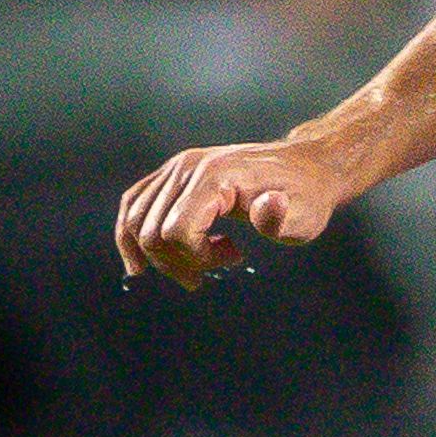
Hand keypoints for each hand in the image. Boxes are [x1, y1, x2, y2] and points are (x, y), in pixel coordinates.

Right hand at [113, 136, 361, 288]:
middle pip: (150, 230)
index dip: (196, 258)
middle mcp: (188, 167)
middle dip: (176, 262)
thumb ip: (282, 220)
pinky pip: (135, 203)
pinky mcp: (173, 173)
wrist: (306, 168)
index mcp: (215, 176)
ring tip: (193, 268)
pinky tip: (138, 263)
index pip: (176, 230)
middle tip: (214, 270)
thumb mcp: (305, 217)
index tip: (233, 257)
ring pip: (135, 220)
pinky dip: (129, 234)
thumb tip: (267, 206)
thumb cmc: (305, 197)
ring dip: (156, 256)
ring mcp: (177, 168)